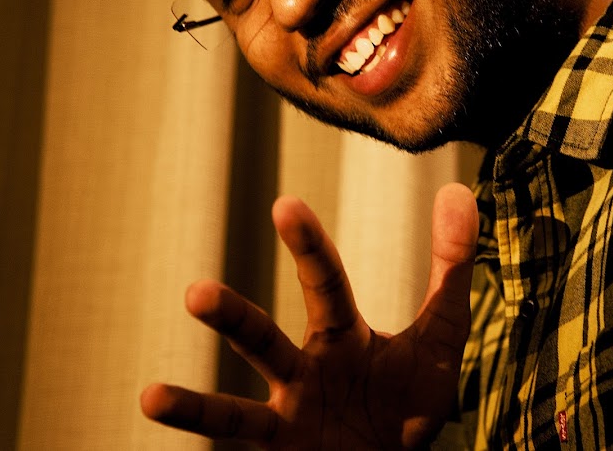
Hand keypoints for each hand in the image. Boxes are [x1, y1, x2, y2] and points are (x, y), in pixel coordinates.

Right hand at [141, 182, 478, 447]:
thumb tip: (460, 188)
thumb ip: (449, 264)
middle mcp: (304, 368)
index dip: (307, 247)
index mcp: (341, 335)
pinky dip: (195, 421)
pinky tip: (152, 401)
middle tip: (195, 295)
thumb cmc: (409, 400)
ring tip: (159, 384)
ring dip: (200, 396)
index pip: (324, 283)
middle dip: (234, 318)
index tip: (285, 206)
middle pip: (264, 339)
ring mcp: (286, 414)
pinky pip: (233, 438)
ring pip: (236, 406)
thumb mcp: (440, 333)